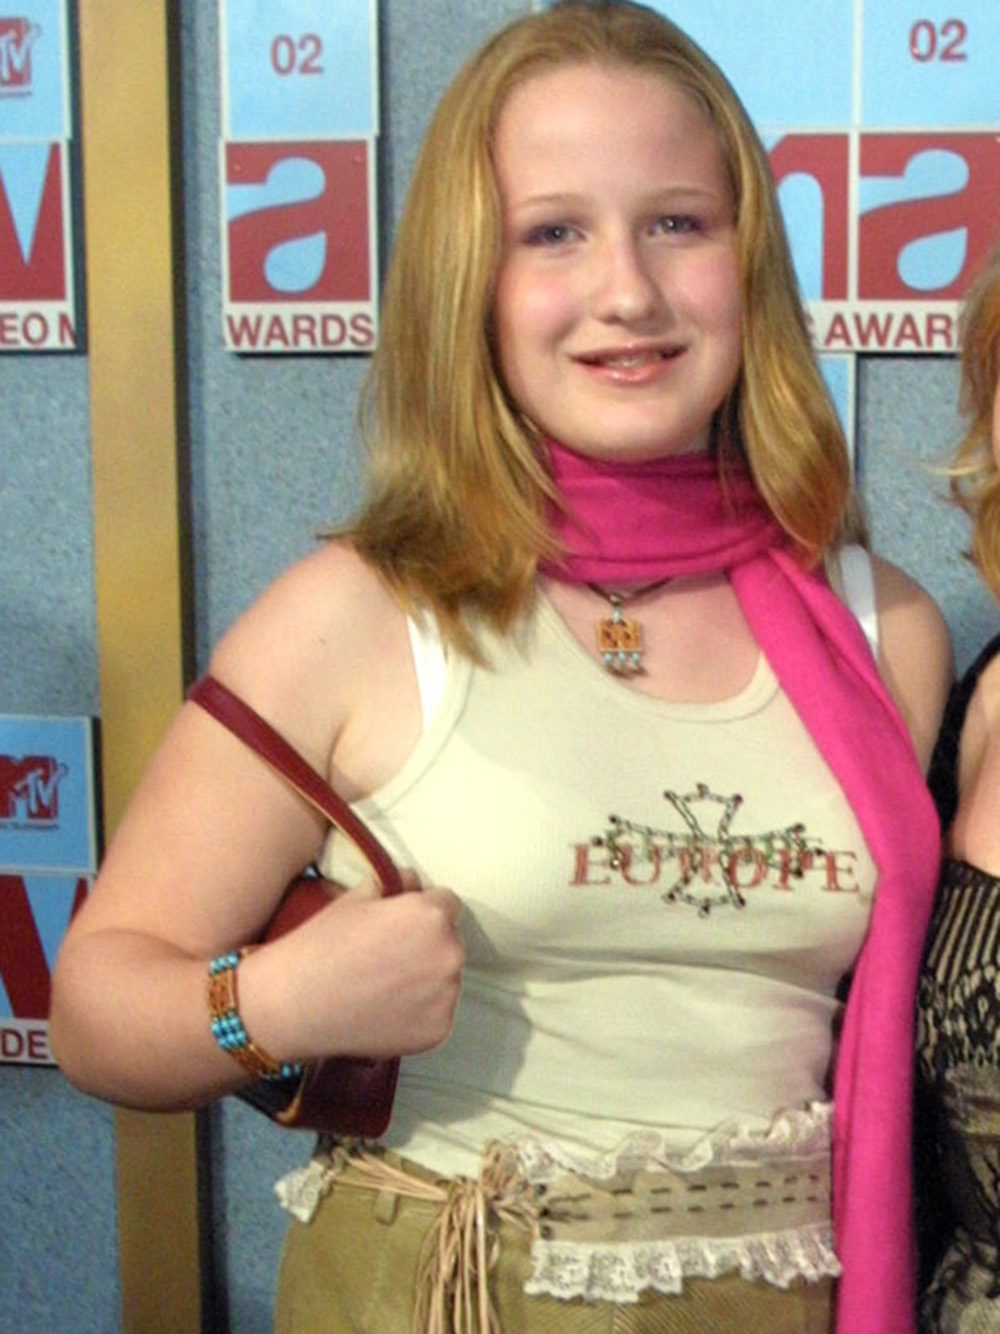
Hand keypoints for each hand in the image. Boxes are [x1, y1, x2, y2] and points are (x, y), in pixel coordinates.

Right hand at [241, 875, 464, 1061]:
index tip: (403, 924)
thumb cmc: (320, 944)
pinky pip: (437, 1012)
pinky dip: (419, 1011)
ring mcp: (446, 997)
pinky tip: (386, 1009)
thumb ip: (395, 887)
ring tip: (385, 985)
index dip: (423, 910)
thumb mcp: (356, 898)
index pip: (447, 904)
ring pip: (446, 979)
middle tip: (390, 955)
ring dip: (426, 978)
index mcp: (431, 915)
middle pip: (449, 941)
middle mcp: (448, 954)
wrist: (292, 1004)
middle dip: (427, 944)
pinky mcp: (437, 1031)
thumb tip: (413, 883)